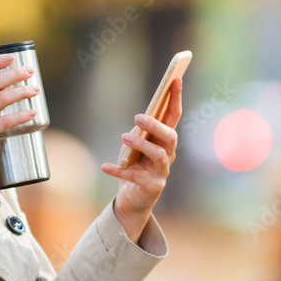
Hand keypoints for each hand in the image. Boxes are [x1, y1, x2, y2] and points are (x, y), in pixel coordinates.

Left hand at [101, 77, 181, 240]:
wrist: (133, 200)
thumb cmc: (135, 167)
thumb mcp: (136, 145)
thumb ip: (140, 132)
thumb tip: (140, 120)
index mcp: (165, 141)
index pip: (173, 116)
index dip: (175, 98)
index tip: (175, 79)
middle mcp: (168, 155)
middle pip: (169, 136)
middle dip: (156, 125)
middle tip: (138, 117)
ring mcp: (161, 172)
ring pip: (158, 155)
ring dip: (141, 145)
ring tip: (124, 137)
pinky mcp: (151, 187)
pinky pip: (133, 177)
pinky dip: (118, 171)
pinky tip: (104, 167)